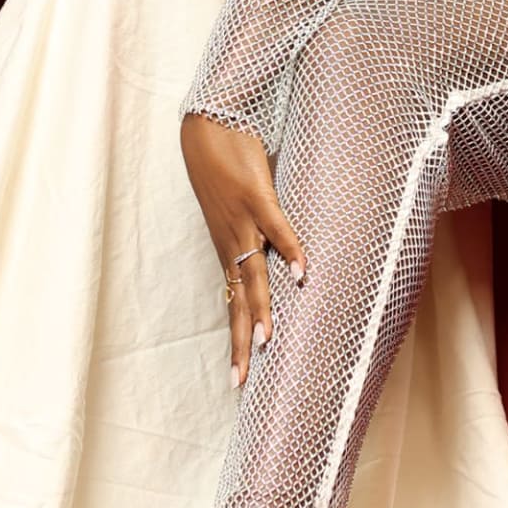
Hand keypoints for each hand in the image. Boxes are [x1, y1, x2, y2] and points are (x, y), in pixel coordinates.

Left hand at [180, 111, 309, 386]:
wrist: (205, 127)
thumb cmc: (225, 168)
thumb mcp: (240, 211)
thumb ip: (260, 234)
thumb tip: (282, 256)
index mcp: (228, 248)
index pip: (233, 303)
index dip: (236, 338)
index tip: (237, 377)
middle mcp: (231, 242)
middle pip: (238, 300)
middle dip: (241, 341)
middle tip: (240, 380)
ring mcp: (242, 220)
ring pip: (253, 272)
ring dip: (262, 308)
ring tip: (267, 342)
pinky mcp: (255, 196)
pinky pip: (276, 228)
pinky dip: (290, 251)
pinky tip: (303, 275)